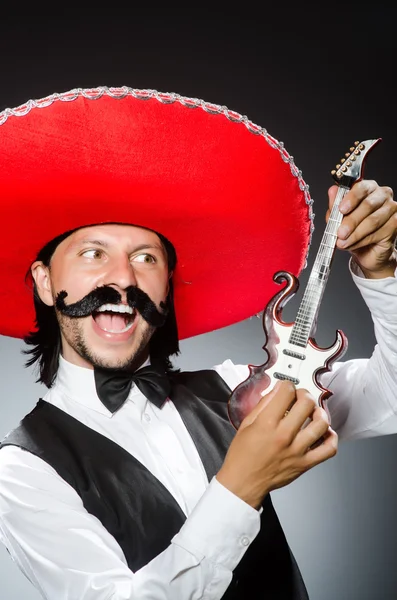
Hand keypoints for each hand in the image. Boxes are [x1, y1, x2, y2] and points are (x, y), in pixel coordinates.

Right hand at [217, 381, 337, 508]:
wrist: (243, 482)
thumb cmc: (242, 456)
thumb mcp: (247, 424)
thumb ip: (263, 405)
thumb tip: (277, 391)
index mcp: (267, 424)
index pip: (286, 392)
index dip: (287, 385)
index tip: (286, 388)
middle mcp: (284, 436)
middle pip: (306, 403)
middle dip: (304, 394)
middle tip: (300, 398)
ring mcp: (297, 450)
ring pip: (321, 423)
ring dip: (319, 412)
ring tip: (313, 412)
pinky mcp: (305, 463)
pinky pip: (329, 449)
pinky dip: (331, 438)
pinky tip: (324, 432)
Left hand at [327, 179, 396, 277]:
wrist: (365, 250)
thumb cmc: (353, 229)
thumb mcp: (338, 217)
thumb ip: (335, 204)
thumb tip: (332, 190)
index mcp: (368, 188)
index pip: (362, 187)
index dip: (351, 198)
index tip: (341, 209)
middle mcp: (382, 195)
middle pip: (368, 205)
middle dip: (351, 221)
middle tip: (340, 232)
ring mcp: (391, 209)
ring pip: (372, 221)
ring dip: (355, 234)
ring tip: (343, 242)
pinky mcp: (395, 224)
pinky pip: (378, 233)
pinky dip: (362, 241)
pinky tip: (353, 244)